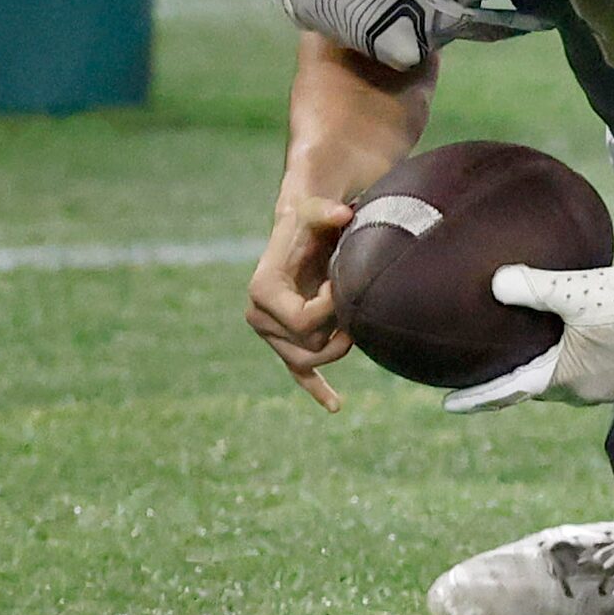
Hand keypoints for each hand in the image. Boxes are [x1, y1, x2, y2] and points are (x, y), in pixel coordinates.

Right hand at [247, 190, 356, 411]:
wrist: (307, 232)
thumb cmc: (312, 221)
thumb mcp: (317, 210)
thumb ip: (326, 211)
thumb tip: (342, 213)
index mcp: (263, 291)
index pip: (303, 321)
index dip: (331, 308)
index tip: (341, 285)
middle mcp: (259, 316)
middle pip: (310, 345)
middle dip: (337, 326)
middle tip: (350, 298)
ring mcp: (271, 334)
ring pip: (309, 361)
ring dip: (336, 346)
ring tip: (354, 321)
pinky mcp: (286, 342)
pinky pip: (298, 373)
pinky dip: (317, 388)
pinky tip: (335, 404)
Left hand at [443, 260, 613, 411]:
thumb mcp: (581, 291)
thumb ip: (534, 288)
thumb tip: (495, 283)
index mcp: (569, 379)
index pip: (511, 392)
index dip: (479, 397)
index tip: (449, 404)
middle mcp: (589, 390)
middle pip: (539, 388)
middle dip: (512, 383)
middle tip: (484, 374)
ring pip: (568, 380)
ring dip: (546, 370)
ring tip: (528, 354)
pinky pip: (592, 369)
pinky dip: (574, 359)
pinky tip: (575, 337)